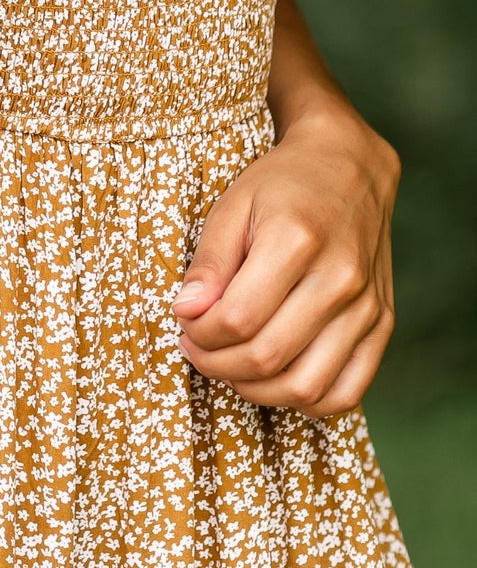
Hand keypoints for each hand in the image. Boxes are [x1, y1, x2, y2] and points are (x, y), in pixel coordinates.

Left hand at [172, 106, 400, 417]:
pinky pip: (347, 392)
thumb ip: (209, 262)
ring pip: (307, 387)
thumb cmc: (282, 184)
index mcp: (296, 240)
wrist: (350, 167)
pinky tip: (276, 378)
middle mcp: (340, 278)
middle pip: (268, 357)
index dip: (200, 334)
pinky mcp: (383, 325)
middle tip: (197, 349)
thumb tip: (186, 314)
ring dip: (257, 390)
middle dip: (218, 365)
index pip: (238, 318)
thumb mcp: (232, 205)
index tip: (184, 325)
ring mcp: (368, 307)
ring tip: (231, 366)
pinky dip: (307, 401)